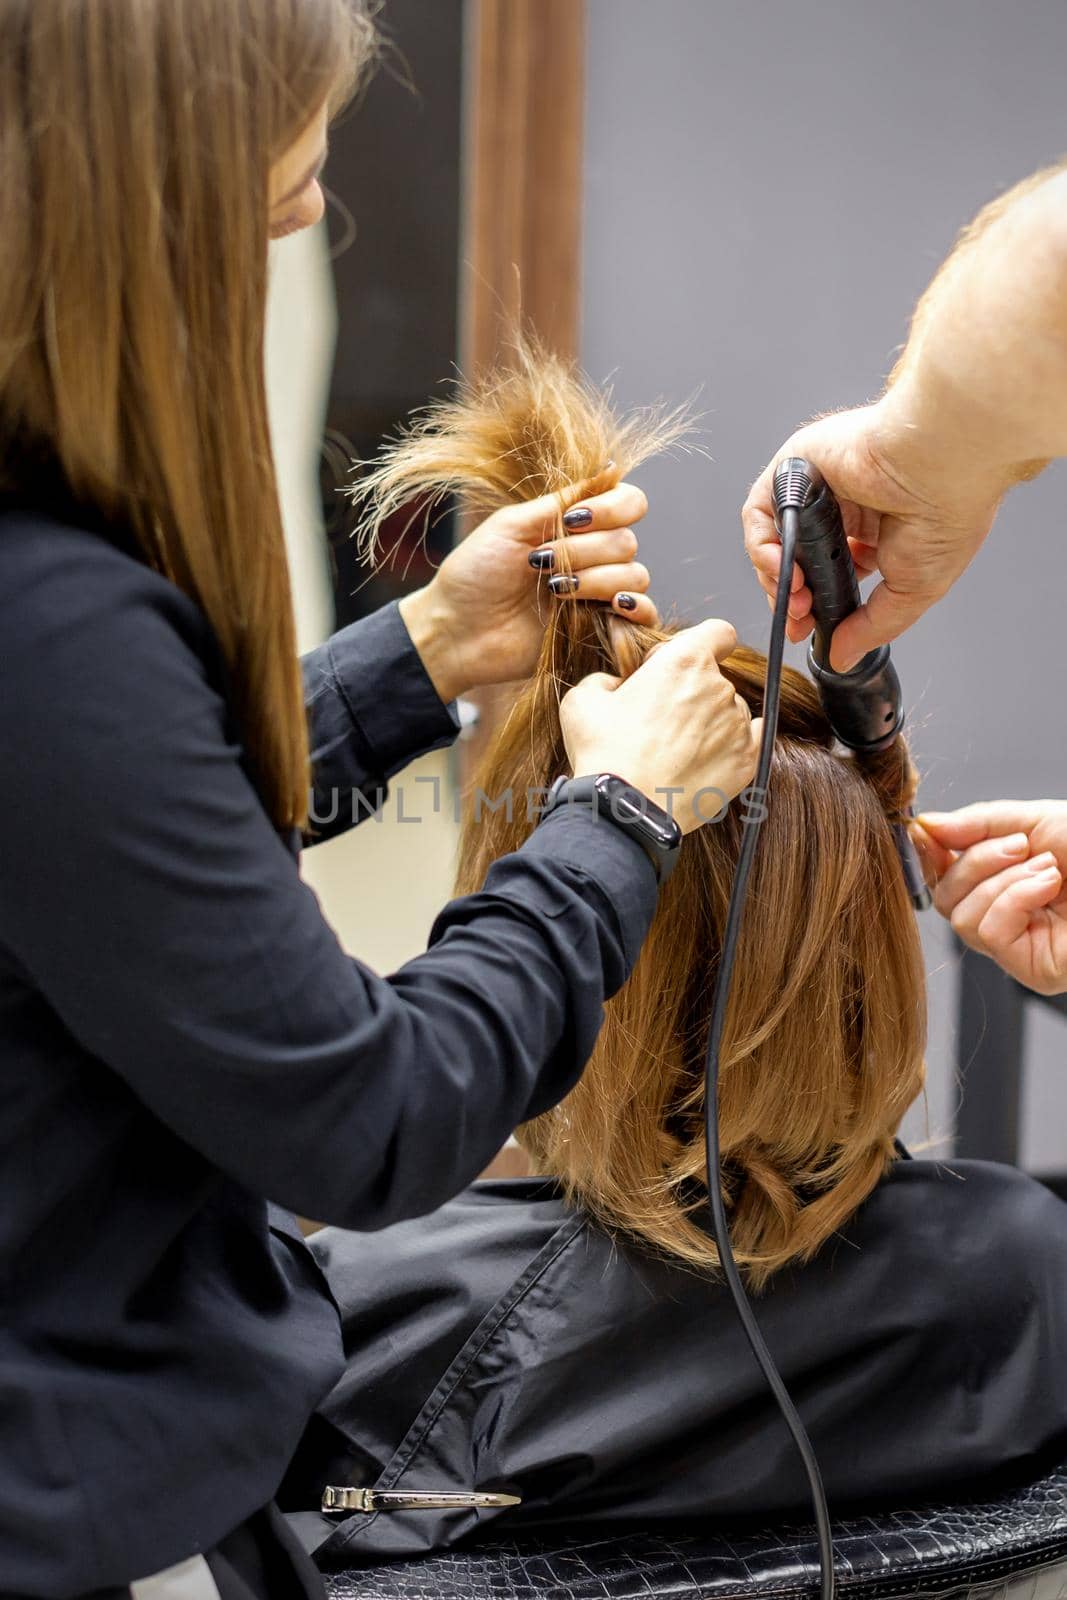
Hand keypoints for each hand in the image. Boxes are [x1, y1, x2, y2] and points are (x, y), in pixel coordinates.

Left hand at [398, 467, 655, 702]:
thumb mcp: (512, 525)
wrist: (457, 631)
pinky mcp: (601, 628)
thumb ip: (562, 501)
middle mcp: (593, 555)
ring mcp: (598, 592)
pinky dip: (635, 607)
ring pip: (635, 575)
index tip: (571, 521)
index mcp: (575, 525)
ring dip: (596, 580)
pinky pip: (645, 614)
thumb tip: (611, 468)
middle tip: (540, 563)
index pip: (627, 502)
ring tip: (554, 590)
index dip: (610, 509)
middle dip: (585, 551)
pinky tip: (610, 607)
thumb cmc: (475, 575)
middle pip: (627, 541)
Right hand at [559, 619, 762, 835]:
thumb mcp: (582, 700)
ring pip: (730, 711)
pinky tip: (709, 756)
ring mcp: (737, 725)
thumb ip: (606, 680)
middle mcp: (719, 687)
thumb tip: (617, 685)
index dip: (701, 643)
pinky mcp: (748, 760)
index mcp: (684, 662)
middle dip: (693, 692)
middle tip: (661, 719)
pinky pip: (752, 738)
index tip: (681, 663)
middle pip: (717, 677)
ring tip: (676, 750)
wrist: (627, 810)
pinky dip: (734, 743)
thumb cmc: (605, 754)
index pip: (718, 632)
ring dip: (710, 721)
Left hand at [741, 397, 1002, 671]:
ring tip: (797, 596)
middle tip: (797, 619)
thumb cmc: (946, 515)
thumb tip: (842, 658)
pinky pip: (761, 511)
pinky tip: (779, 566)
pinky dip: (761, 544)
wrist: (941, 464)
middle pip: (797, 560)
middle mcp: (845, 507)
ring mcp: (819, 486)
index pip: (829, 573)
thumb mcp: (911, 591)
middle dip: (792, 596)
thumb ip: (871, 628)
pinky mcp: (794, 467)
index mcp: (876, 532)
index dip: (813, 605)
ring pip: (775, 539)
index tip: (806, 631)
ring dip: (777, 576)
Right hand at [912, 800, 1066, 994]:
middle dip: (974, 863)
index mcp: (1006, 881)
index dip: (930, 853)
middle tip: (1017, 845)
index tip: (926, 831)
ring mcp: (1019, 946)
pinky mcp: (1032, 969)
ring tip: (1046, 868)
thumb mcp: (1034, 820)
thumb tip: (924, 826)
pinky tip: (1048, 886)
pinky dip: (1014, 899)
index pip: (946, 875)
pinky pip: (987, 931)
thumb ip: (977, 824)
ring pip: (960, 917)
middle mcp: (1008, 916)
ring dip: (1001, 881)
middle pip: (944, 898)